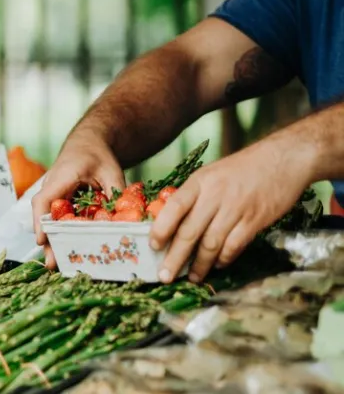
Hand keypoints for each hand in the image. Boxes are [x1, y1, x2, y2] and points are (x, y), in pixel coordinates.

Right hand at [32, 135, 125, 267]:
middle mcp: (52, 187)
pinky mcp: (59, 202)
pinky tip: (69, 251)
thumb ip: (117, 192)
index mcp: (61, 177)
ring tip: (58, 263)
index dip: (41, 220)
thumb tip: (126, 218)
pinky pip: (57, 219)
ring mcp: (54, 196)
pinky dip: (61, 234)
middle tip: (51, 263)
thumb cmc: (97, 155)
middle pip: (43, 215)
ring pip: (48, 220)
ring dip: (52, 240)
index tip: (42, 239)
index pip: (44, 200)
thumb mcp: (111, 170)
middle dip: (46, 239)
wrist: (87, 144)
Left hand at [150, 142, 306, 283]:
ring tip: (192, 277)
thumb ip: (194, 195)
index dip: (161, 228)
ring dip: (200, 264)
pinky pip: (234, 245)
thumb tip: (172, 221)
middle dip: (175, 257)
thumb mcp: (211, 173)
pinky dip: (224, 259)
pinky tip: (217, 265)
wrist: (283, 159)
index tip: (153, 246)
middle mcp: (215, 195)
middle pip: (190, 231)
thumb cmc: (243, 168)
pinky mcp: (255, 220)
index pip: (174, 207)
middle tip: (165, 275)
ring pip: (211, 243)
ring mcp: (236, 209)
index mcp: (200, 182)